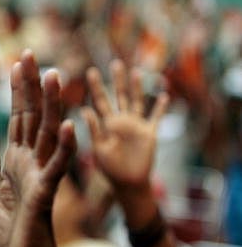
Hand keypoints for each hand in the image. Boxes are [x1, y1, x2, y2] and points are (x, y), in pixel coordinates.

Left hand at [0, 49, 76, 246]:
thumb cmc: (13, 233)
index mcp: (17, 160)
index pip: (18, 118)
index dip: (17, 91)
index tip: (15, 63)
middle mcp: (31, 162)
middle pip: (33, 117)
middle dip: (30, 87)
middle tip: (29, 55)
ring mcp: (40, 175)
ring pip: (48, 134)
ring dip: (51, 105)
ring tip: (52, 75)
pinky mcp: (45, 194)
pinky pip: (56, 167)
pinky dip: (64, 147)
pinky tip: (69, 125)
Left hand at [82, 60, 168, 191]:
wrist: (127, 184)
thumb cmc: (109, 169)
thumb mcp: (98, 149)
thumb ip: (94, 130)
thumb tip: (84, 110)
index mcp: (106, 124)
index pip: (100, 101)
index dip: (96, 87)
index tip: (90, 71)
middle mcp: (121, 122)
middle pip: (119, 96)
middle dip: (117, 80)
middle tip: (115, 63)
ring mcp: (136, 126)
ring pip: (137, 102)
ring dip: (137, 88)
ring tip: (136, 72)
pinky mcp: (149, 134)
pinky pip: (155, 118)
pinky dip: (160, 107)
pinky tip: (163, 95)